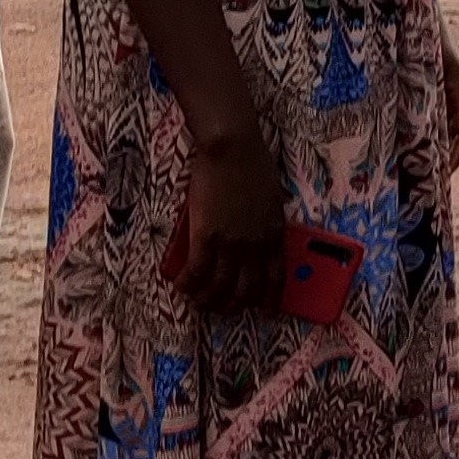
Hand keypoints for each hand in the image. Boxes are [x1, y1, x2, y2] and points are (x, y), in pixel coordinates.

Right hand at [167, 118, 289, 312]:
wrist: (232, 147)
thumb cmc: (252, 161)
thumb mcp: (271, 196)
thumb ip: (267, 219)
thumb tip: (260, 231)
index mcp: (274, 233)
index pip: (276, 275)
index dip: (270, 297)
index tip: (267, 311)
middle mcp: (255, 244)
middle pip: (247, 287)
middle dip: (235, 305)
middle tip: (225, 310)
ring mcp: (231, 242)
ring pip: (220, 285)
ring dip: (209, 300)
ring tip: (200, 303)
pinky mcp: (206, 236)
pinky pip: (197, 271)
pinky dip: (189, 283)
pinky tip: (181, 287)